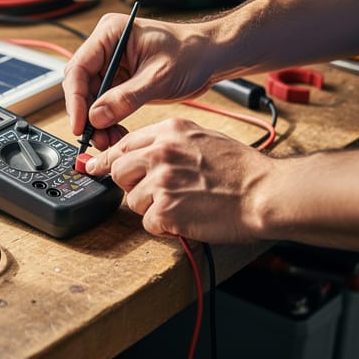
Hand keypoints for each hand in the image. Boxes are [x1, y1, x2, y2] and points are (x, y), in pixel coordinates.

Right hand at [63, 13, 219, 149]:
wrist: (211, 56)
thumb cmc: (192, 53)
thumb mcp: (159, 77)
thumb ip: (126, 98)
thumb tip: (96, 116)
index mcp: (110, 34)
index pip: (79, 67)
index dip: (75, 98)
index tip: (80, 124)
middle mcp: (106, 47)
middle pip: (81, 85)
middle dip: (87, 114)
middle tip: (95, 138)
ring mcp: (112, 64)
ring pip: (91, 99)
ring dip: (97, 122)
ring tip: (108, 141)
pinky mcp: (120, 80)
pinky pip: (105, 104)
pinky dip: (108, 121)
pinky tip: (116, 134)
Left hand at [82, 117, 272, 243]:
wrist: (265, 192)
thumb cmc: (241, 169)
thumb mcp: (201, 137)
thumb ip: (167, 142)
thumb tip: (138, 150)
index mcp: (169, 132)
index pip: (123, 144)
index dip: (107, 159)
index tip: (93, 166)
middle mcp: (161, 154)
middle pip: (119, 171)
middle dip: (133, 184)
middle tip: (159, 191)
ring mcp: (161, 182)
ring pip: (133, 200)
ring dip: (153, 208)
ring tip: (184, 203)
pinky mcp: (166, 210)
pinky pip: (149, 223)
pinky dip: (165, 226)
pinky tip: (187, 217)